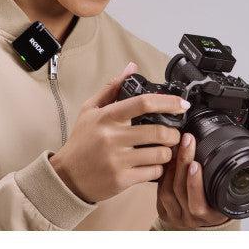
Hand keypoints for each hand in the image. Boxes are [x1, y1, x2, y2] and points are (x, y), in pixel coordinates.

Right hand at [49, 62, 186, 203]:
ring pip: (160, 154)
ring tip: (164, 149)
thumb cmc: (81, 141)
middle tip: (174, 133)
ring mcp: (117, 160)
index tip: (181, 104)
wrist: (67, 177)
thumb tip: (131, 68)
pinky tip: (153, 164)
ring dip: (168, 151)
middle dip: (174, 133)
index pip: (142, 103)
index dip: (167, 102)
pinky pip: (153, 172)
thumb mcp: (90, 110)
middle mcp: (112, 137)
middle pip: (158, 132)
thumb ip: (112, 88)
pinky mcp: (122, 179)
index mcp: (106, 117)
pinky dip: (159, 168)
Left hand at [156, 132, 248, 229]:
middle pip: (181, 190)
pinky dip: (163, 172)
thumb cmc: (223, 201)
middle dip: (183, 162)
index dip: (196, 184)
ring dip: (171, 165)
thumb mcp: (238, 187)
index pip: (200, 202)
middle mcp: (193, 217)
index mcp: (212, 214)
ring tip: (178, 145)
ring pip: (168, 189)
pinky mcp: (165, 209)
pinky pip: (160, 189)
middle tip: (188, 140)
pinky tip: (168, 156)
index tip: (196, 163)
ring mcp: (178, 214)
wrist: (206, 224)